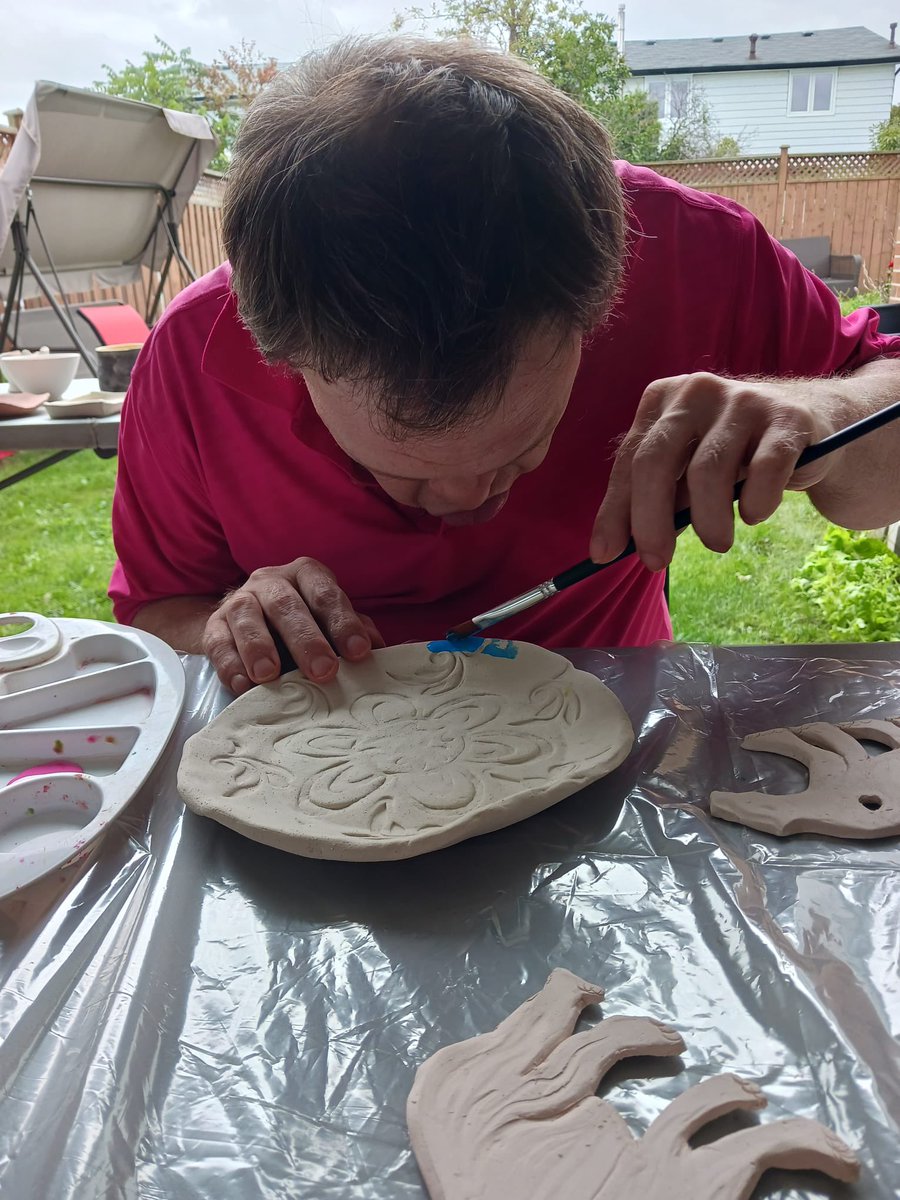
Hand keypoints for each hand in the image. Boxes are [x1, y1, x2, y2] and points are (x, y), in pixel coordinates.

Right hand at [202, 557, 384, 693]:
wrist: (246, 622)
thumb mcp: (330, 622)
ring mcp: (239, 601)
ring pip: (246, 616)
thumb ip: (355, 632)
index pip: (326, 594)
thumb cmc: (301, 623)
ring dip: (258, 646)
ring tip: (270, 676)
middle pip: (287, 605)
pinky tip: (243, 685)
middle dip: (306, 639)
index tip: (358, 652)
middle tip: (323, 671)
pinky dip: (229, 663)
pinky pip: (217, 641)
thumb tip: (382, 650)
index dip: (343, 622)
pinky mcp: (213, 625)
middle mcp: (271, 582)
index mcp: (306, 575)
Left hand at [590, 372, 838, 569]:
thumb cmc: (734, 454)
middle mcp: (697, 391)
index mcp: (663, 399)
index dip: (615, 510)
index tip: (606, 553)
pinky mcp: (787, 418)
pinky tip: (754, 515)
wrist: (808, 427)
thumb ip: (652, 498)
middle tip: (656, 561)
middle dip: (650, 520)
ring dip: (708, 520)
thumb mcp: (686, 469)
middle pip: (657, 461)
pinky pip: (765, 470)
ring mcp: (743, 400)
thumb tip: (610, 548)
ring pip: (708, 471)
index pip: (629, 459)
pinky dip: (756, 503)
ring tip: (717, 543)